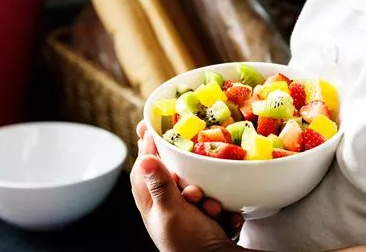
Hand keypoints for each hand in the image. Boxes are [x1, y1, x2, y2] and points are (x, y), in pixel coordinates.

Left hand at [131, 121, 242, 251]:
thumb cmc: (189, 244)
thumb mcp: (172, 212)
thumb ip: (160, 185)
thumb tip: (144, 158)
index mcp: (151, 202)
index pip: (142, 166)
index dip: (146, 145)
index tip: (151, 126)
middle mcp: (166, 205)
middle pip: (172, 172)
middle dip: (188, 173)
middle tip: (195, 184)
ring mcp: (187, 211)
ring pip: (198, 185)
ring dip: (208, 193)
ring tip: (210, 208)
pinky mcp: (206, 216)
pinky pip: (215, 199)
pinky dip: (221, 207)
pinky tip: (222, 217)